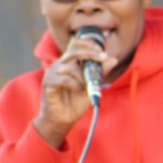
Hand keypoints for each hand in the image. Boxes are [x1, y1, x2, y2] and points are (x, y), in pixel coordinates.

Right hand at [33, 33, 118, 148]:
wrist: (63, 119)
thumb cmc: (75, 102)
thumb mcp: (92, 86)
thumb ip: (100, 72)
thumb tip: (113, 59)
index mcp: (70, 63)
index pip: (75, 44)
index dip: (88, 43)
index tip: (102, 49)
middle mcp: (60, 65)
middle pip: (74, 50)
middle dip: (90, 52)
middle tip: (103, 56)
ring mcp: (53, 73)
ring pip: (71, 67)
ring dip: (84, 76)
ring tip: (89, 86)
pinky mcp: (49, 83)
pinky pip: (65, 79)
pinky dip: (76, 85)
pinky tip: (81, 91)